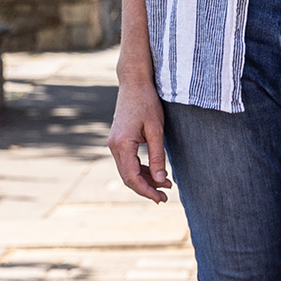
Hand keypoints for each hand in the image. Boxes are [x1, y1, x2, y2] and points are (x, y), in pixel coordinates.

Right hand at [107, 69, 170, 201]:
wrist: (134, 82)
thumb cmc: (146, 102)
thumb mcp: (156, 129)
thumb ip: (157, 156)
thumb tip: (160, 180)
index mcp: (122, 144)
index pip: (132, 177)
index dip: (146, 191)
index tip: (161, 198)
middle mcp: (114, 146)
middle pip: (128, 177)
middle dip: (146, 189)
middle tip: (165, 196)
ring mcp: (114, 143)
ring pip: (127, 170)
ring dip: (145, 179)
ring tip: (165, 185)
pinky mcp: (118, 140)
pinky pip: (128, 161)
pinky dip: (140, 169)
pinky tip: (155, 173)